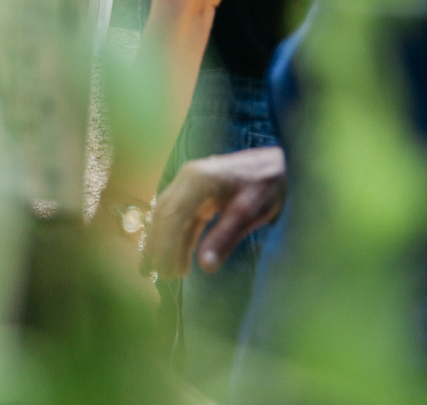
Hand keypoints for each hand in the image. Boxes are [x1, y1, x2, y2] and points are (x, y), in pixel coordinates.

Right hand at [142, 146, 285, 281]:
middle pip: (163, 214)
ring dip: (167, 242)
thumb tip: (205, 268)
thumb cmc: (267, 184)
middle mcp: (187, 178)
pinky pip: (183, 215)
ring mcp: (191, 183)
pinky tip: (183, 257)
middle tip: (154, 273)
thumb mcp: (248, 213)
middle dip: (157, 244)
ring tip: (166, 271)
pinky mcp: (199, 190)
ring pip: (170, 215)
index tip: (163, 269)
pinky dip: (181, 236)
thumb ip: (224, 238)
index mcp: (196, 180)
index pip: (171, 216)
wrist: (282, 163)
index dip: (164, 244)